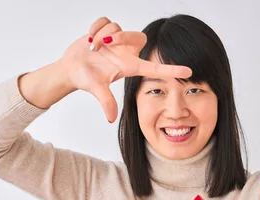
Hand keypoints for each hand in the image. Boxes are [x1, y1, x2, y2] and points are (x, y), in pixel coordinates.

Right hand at [57, 16, 192, 121]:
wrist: (70, 68)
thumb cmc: (85, 79)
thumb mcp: (96, 89)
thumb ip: (106, 101)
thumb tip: (111, 119)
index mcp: (129, 66)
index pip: (155, 68)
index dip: (172, 69)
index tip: (189, 71)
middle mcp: (126, 52)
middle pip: (138, 36)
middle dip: (120, 36)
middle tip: (104, 44)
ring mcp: (117, 41)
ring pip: (118, 27)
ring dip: (102, 34)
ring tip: (93, 47)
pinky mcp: (106, 30)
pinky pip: (107, 20)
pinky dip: (96, 27)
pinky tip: (90, 39)